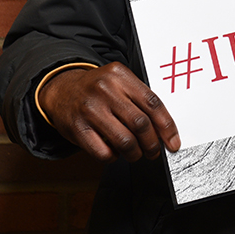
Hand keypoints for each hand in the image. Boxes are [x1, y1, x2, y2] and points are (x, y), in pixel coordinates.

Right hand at [39, 62, 179, 162]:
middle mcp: (105, 90)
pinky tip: (114, 152)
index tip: (173, 141)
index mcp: (120, 75)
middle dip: (152, 144)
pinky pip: (103, 152)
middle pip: (141, 123)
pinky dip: (114, 158)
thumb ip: (138, 98)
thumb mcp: (118, 81)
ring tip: (135, 154)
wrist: (61, 89)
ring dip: (135, 154)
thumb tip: (163, 128)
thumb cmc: (97, 88)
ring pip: (125, 141)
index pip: (152, 102)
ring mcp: (90, 109)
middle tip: (154, 151)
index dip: (166, 126)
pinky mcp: (77, 128)